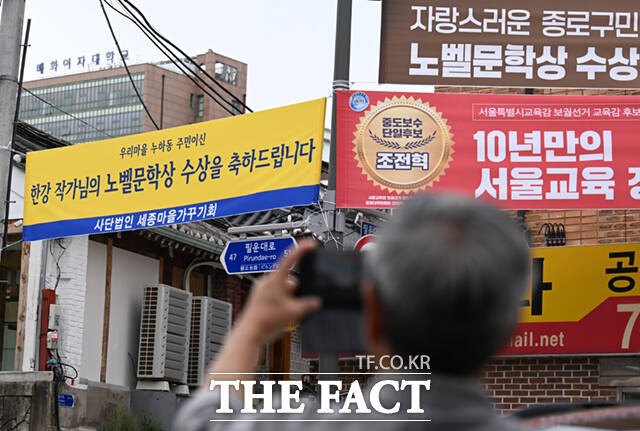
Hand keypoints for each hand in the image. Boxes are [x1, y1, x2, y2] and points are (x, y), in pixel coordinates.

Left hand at [205, 240, 321, 385]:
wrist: (249, 334)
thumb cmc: (265, 321)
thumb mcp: (294, 312)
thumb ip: (309, 304)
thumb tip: (315, 302)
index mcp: (275, 280)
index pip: (290, 258)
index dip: (302, 250)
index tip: (310, 244)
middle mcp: (266, 281)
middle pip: (289, 279)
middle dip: (296, 290)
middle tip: (295, 304)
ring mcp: (261, 289)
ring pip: (283, 288)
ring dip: (288, 298)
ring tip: (285, 312)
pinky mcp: (259, 298)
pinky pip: (276, 295)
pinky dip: (281, 302)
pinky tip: (280, 314)